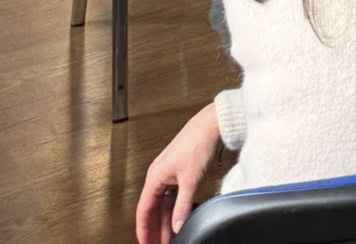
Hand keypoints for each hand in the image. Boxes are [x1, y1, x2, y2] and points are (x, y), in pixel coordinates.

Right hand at [134, 102, 220, 242]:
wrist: (212, 123)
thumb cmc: (198, 141)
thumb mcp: (190, 180)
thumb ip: (182, 206)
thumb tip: (177, 225)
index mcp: (155, 176)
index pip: (143, 210)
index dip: (143, 230)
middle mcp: (158, 175)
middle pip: (151, 210)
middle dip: (153, 229)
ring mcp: (168, 174)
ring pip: (162, 205)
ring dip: (163, 222)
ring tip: (167, 238)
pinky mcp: (178, 172)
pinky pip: (171, 197)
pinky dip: (172, 211)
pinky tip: (176, 221)